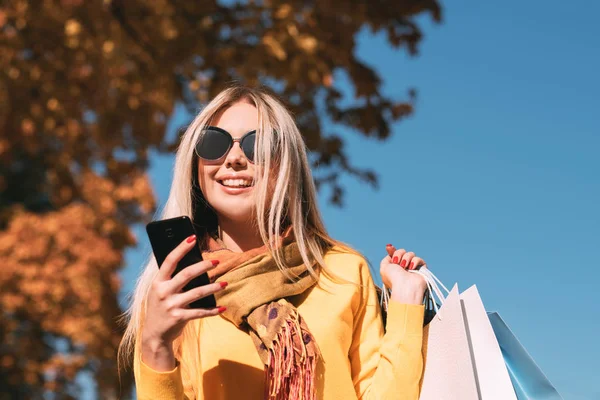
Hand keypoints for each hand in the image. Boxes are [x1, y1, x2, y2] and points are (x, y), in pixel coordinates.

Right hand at [141, 235, 226, 370]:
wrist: (154, 335)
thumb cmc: (161, 307)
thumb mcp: (160, 291)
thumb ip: (171, 279)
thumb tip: (194, 262)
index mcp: (158, 282)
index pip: (169, 260)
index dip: (181, 248)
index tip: (192, 237)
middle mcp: (163, 292)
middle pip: (186, 274)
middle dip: (203, 266)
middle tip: (216, 261)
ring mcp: (171, 305)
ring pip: (197, 293)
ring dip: (213, 287)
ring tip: (225, 283)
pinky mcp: (179, 318)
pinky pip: (199, 312)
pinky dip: (212, 310)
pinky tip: (222, 307)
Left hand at [379, 244, 427, 304]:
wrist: (404, 287)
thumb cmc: (393, 278)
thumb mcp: (384, 268)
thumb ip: (386, 259)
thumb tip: (391, 252)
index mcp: (394, 267)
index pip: (394, 254)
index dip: (393, 250)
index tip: (389, 248)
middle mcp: (403, 267)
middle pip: (402, 251)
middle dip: (398, 254)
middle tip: (397, 262)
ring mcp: (412, 267)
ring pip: (410, 254)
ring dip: (406, 258)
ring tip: (404, 267)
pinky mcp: (421, 269)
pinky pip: (419, 259)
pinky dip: (415, 261)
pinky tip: (411, 268)